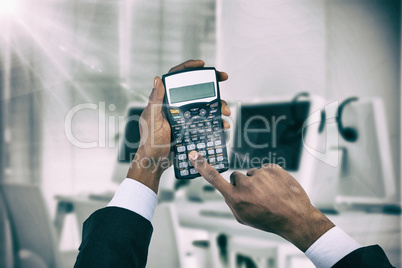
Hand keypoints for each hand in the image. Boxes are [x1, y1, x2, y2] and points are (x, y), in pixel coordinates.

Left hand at [127, 60, 230, 192]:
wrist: (156, 160)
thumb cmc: (149, 141)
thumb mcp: (152, 119)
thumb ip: (155, 101)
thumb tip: (157, 79)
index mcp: (164, 99)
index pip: (176, 77)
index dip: (188, 68)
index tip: (202, 64)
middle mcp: (175, 104)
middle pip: (194, 88)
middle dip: (210, 83)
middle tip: (223, 79)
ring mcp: (184, 115)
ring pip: (204, 104)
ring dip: (217, 104)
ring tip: (225, 110)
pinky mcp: (190, 126)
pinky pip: (206, 120)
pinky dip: (216, 120)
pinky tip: (222, 124)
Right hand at [188, 151, 334, 251]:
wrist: (295, 217)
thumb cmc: (269, 219)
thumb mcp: (243, 218)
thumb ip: (232, 202)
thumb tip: (229, 190)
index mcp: (236, 198)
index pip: (214, 179)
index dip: (202, 166)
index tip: (194, 155)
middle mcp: (246, 184)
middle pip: (236, 177)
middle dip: (243, 184)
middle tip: (256, 196)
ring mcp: (260, 174)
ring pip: (252, 174)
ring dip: (258, 182)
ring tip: (270, 195)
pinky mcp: (272, 168)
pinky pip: (265, 170)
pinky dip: (270, 178)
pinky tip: (277, 189)